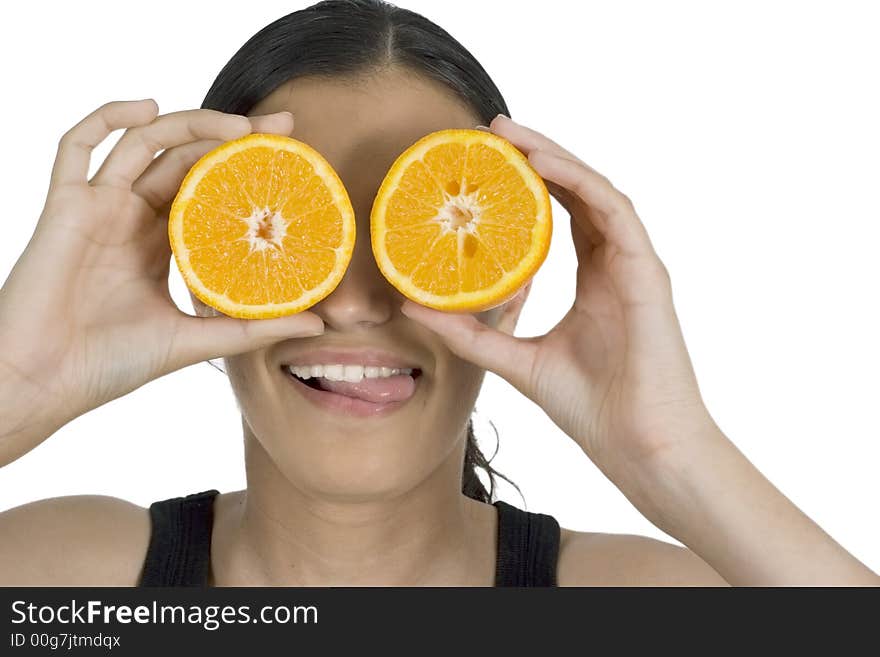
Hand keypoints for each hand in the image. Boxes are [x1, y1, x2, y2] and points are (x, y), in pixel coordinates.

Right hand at [0, 100, 323, 424]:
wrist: (47, 381)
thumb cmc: (112, 364)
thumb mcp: (197, 341)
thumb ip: (253, 328)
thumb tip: (320, 327)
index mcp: (163, 243)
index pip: (210, 188)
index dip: (245, 167)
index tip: (290, 153)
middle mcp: (133, 218)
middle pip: (184, 158)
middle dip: (231, 136)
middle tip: (280, 128)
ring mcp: (99, 207)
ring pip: (143, 143)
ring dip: (188, 124)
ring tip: (238, 127)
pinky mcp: (65, 205)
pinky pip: (76, 145)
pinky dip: (106, 118)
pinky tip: (147, 108)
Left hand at [400, 114, 716, 477]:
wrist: (639, 446)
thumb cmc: (592, 409)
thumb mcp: (515, 361)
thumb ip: (471, 333)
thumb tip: (414, 307)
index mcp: (593, 281)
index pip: (561, 216)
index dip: (529, 183)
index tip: (487, 162)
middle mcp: (615, 265)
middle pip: (578, 192)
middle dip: (539, 156)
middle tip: (494, 132)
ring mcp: (634, 266)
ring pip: (597, 191)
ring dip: (557, 158)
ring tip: (513, 135)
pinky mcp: (649, 273)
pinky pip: (616, 212)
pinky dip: (582, 183)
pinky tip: (546, 165)